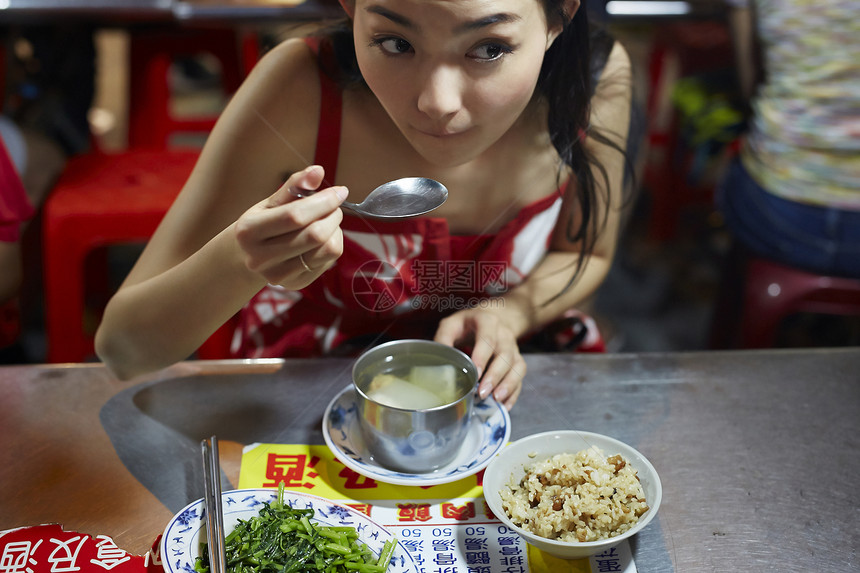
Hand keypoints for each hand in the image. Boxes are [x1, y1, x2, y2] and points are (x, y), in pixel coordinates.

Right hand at [234, 165, 347, 288]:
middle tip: (333, 206)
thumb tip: (318, 171)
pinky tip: (321, 239)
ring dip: (335, 230)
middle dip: (333, 215)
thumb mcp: (271, 202)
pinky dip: (332, 244)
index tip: (340, 191)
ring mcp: (278, 275)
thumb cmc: (262, 223)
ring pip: (327, 250)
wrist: (247, 258)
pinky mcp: (295, 284)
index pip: (295, 216)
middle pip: (315, 236)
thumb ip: (294, 186)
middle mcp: (260, 258)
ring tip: (326, 221)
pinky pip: (329, 261)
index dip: (323, 202)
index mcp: (249, 231)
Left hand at [434, 308, 525, 409]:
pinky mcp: (517, 361)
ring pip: (517, 366)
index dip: (482, 357)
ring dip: (507, 385)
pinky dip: (514, 392)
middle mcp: (503, 335)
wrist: (489, 319)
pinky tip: (504, 405)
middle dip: (494, 376)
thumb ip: (443, 340)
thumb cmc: (467, 325)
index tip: (476, 373)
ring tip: (495, 400)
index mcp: (486, 322)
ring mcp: (513, 348)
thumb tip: (439, 364)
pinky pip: (520, 377)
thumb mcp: (451, 325)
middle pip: (505, 355)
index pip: (488, 339)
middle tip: (482, 393)